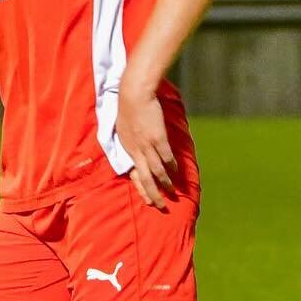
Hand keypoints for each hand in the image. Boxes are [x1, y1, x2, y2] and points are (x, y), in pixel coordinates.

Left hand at [115, 80, 175, 209]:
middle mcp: (135, 150)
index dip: (141, 188)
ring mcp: (146, 145)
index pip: (133, 175)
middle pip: (144, 179)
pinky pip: (167, 157)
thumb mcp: (123, 128)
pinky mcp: (158, 138)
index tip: (147, 199)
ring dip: (165, 183)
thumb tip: (136, 150)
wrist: (134, 94)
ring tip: (172, 192)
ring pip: (157, 171)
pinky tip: (176, 171)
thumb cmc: (128, 108)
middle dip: (152, 194)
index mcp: (125, 149)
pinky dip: (172, 166)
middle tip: (160, 206)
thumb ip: (130, 141)